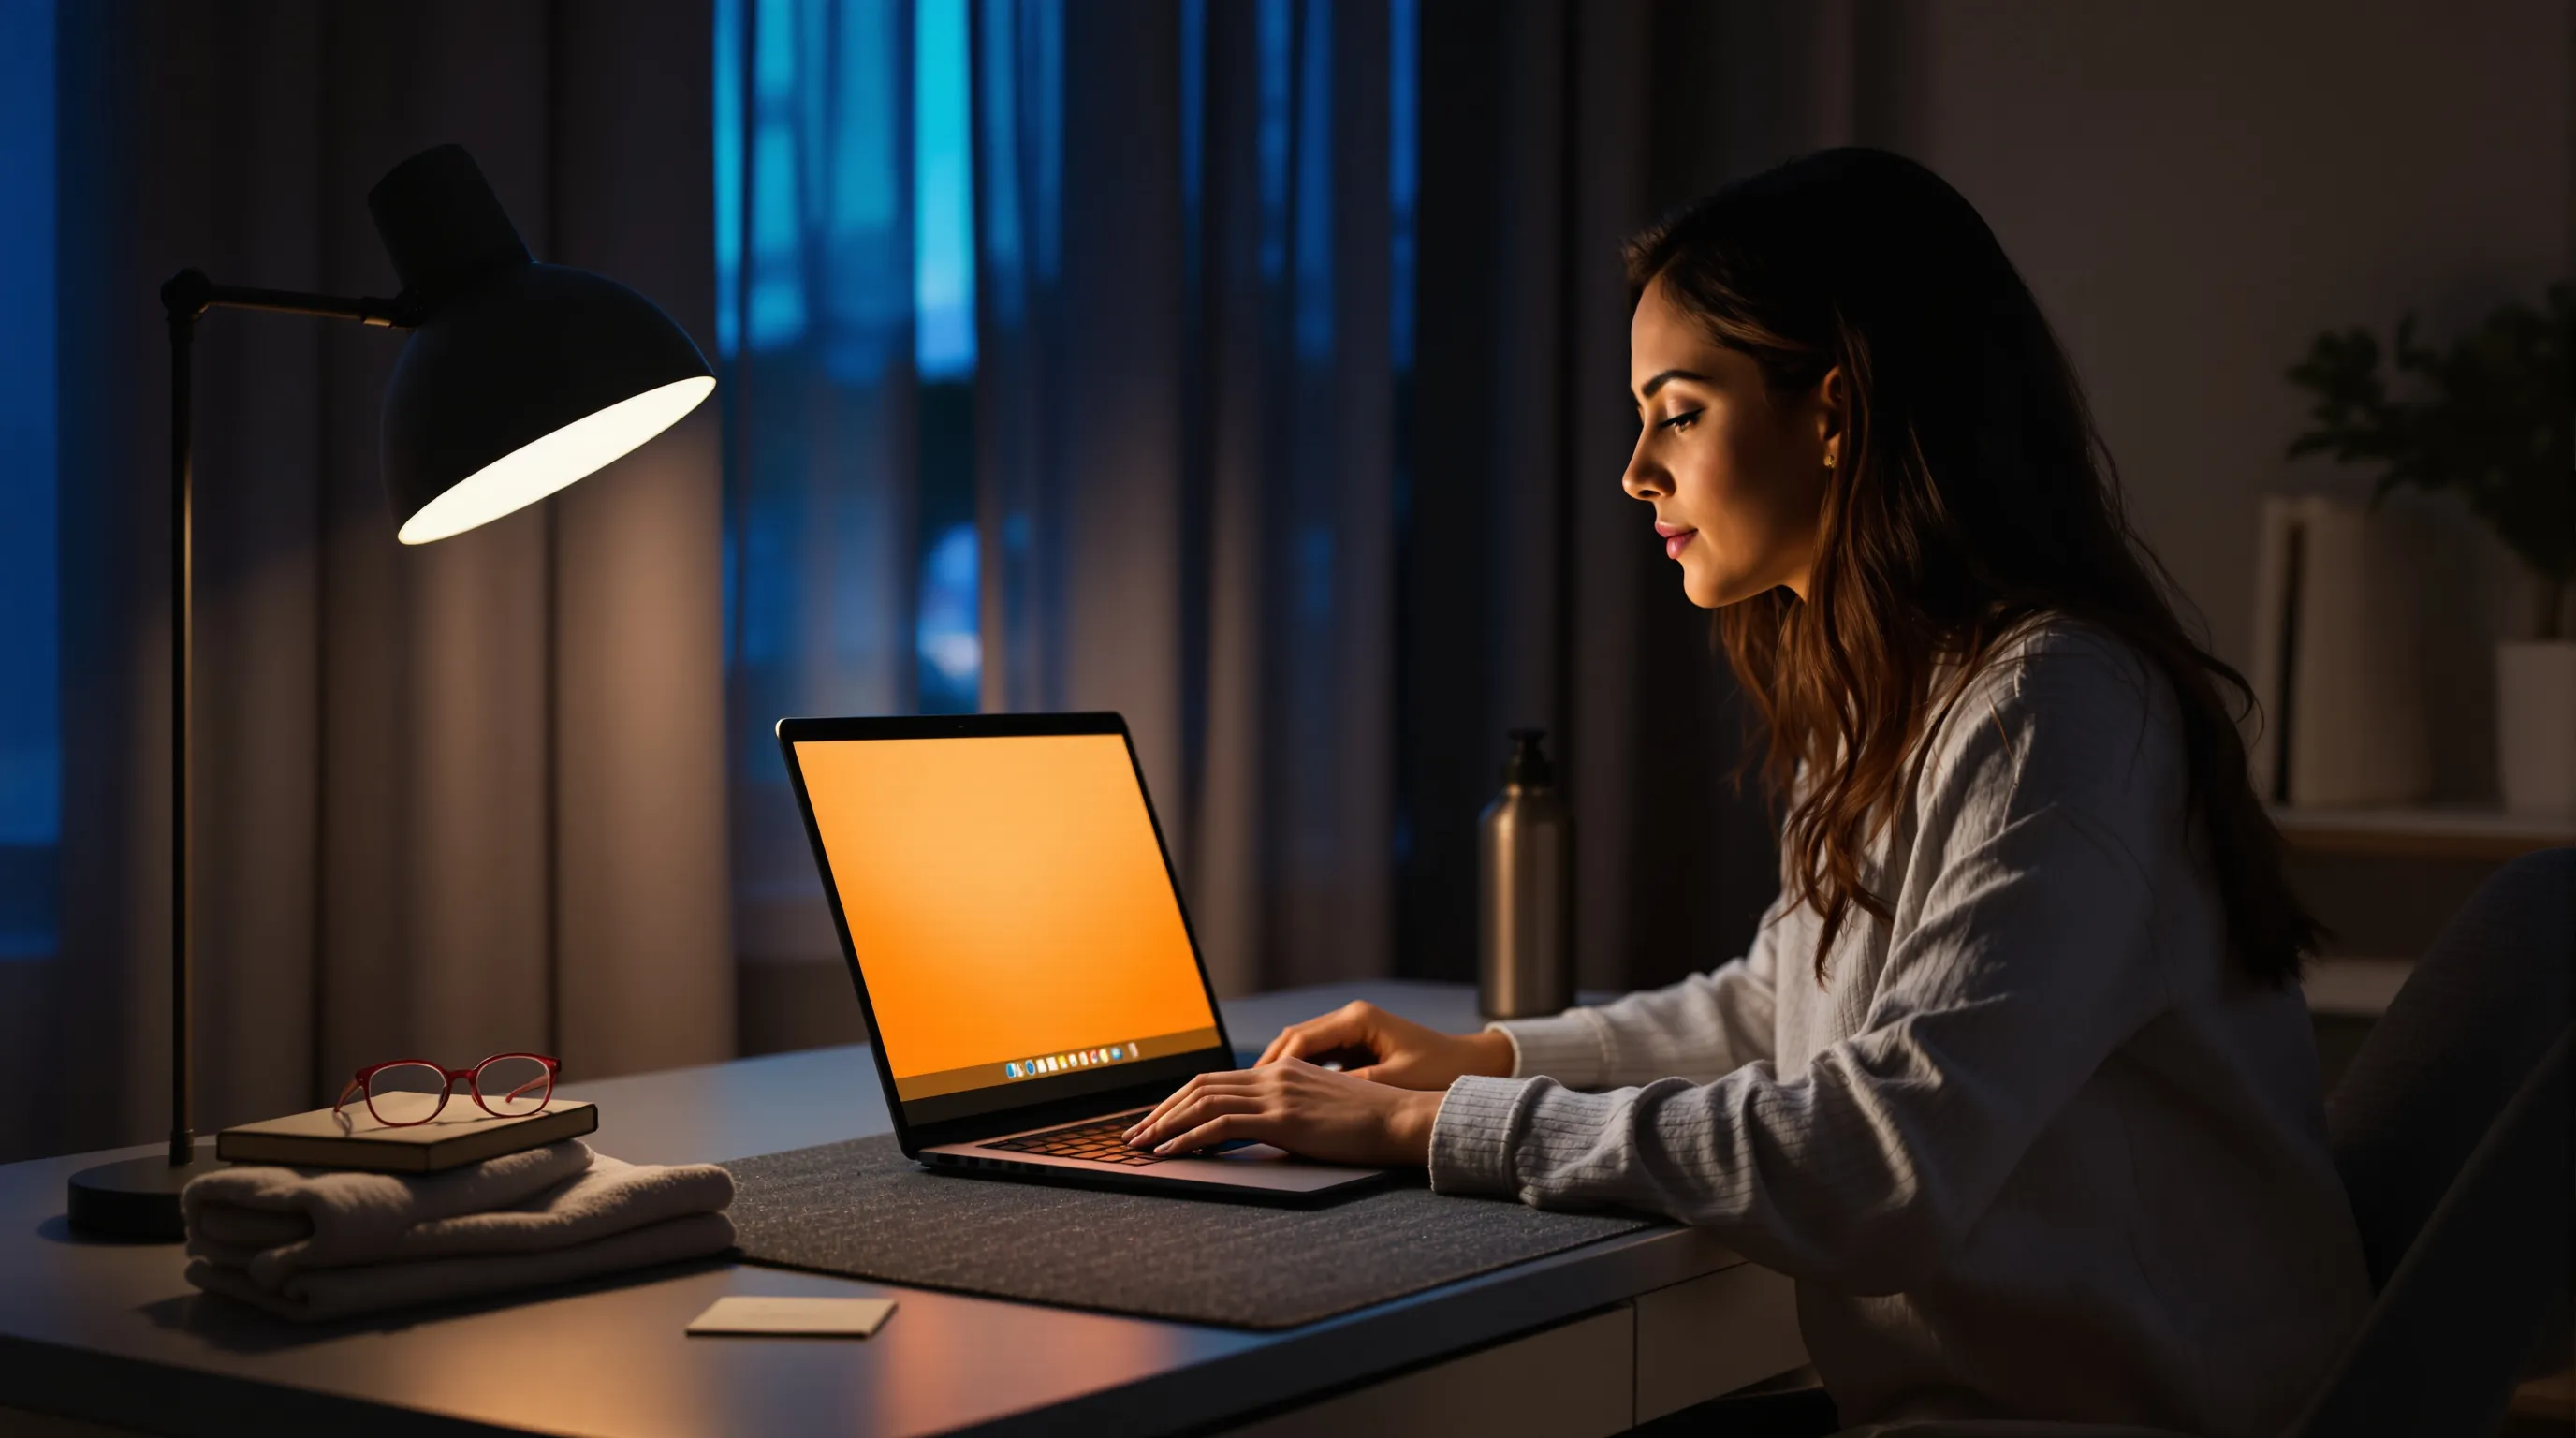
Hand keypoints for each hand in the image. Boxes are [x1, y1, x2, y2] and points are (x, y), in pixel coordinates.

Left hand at [1122, 1058, 1448, 1167]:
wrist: (1404, 1121)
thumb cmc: (1371, 1125)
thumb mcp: (1322, 1114)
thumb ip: (1288, 1115)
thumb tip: (1258, 1135)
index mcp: (1283, 1069)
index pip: (1216, 1080)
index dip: (1179, 1100)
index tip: (1157, 1121)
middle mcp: (1275, 1074)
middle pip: (1201, 1086)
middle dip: (1161, 1111)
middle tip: (1134, 1135)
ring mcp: (1277, 1093)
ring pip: (1203, 1103)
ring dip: (1166, 1125)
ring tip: (1142, 1146)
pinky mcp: (1283, 1118)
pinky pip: (1221, 1126)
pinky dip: (1188, 1138)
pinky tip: (1170, 1153)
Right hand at [1254, 1000, 1515, 1090]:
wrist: (1469, 1064)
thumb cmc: (1437, 1071)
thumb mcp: (1391, 1082)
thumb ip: (1349, 1086)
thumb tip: (1308, 1098)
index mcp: (1357, 1019)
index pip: (1301, 1039)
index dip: (1273, 1065)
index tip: (1252, 1088)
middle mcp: (1350, 1017)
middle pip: (1294, 1039)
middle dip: (1266, 1066)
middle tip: (1242, 1092)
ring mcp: (1351, 1028)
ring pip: (1301, 1047)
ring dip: (1279, 1069)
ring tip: (1255, 1095)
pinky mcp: (1355, 1042)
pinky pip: (1316, 1056)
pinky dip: (1298, 1072)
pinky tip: (1284, 1095)